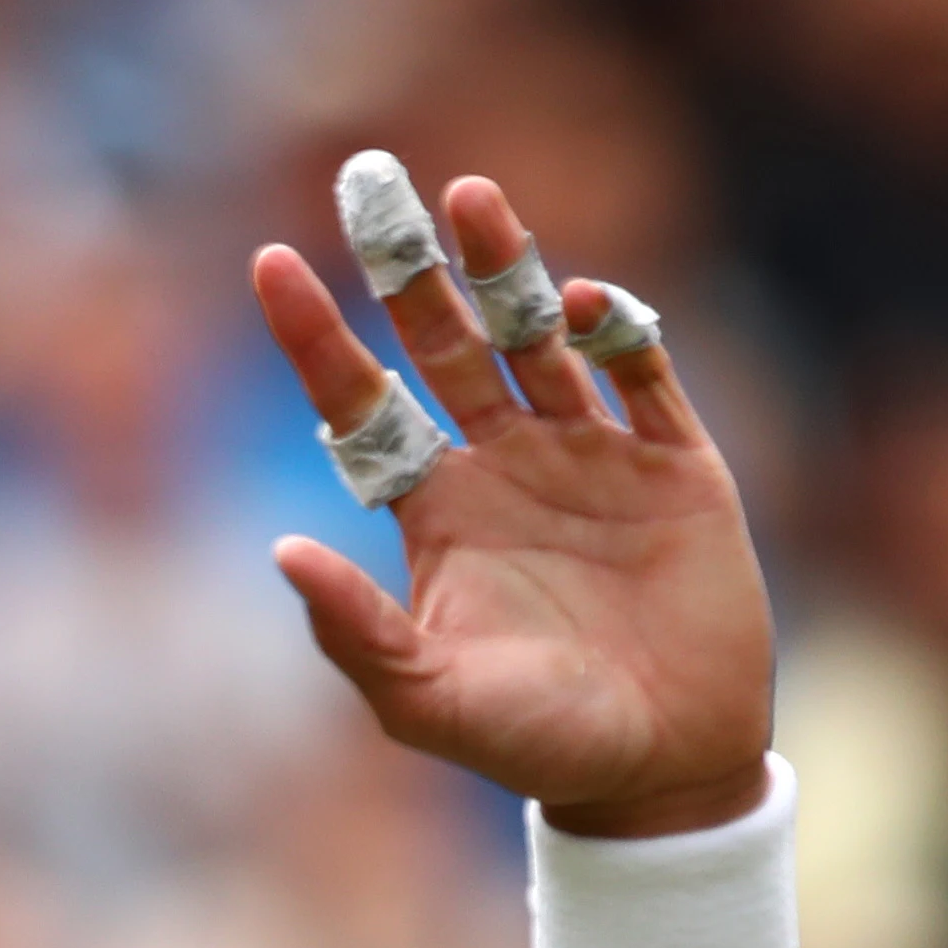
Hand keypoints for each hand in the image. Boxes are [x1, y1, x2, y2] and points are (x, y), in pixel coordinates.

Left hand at [254, 174, 774, 838]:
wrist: (664, 770)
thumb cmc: (536, 746)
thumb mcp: (428, 701)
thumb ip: (357, 632)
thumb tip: (279, 552)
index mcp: (438, 510)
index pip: (362, 403)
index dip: (317, 335)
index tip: (271, 261)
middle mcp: (506, 465)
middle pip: (444, 340)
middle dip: (407, 264)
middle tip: (367, 178)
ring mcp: (592, 455)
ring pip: (538, 334)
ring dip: (506, 266)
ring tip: (470, 196)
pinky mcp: (676, 464)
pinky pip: (642, 372)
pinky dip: (616, 331)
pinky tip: (584, 303)